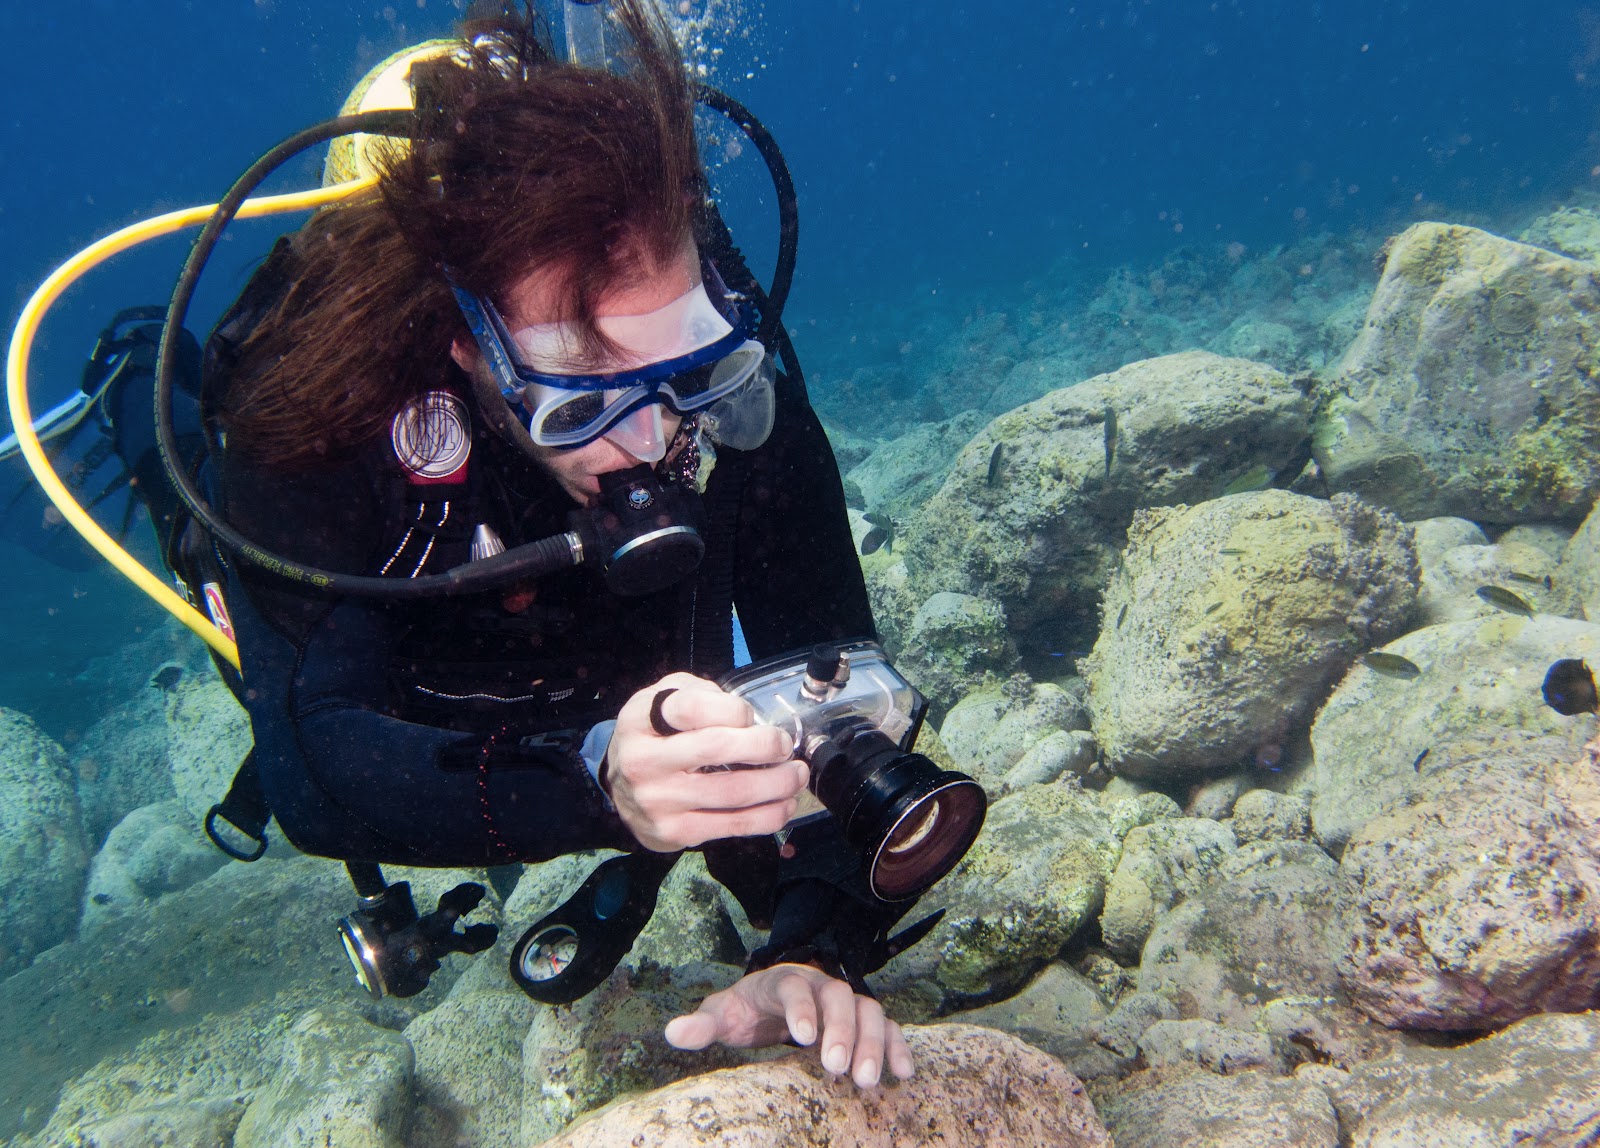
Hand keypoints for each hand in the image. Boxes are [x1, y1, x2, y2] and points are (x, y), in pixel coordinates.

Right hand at [605, 672, 804, 851]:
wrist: (620, 786)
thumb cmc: (654, 735)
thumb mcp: (664, 699)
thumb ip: (701, 695)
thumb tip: (750, 717)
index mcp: (641, 720)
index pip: (692, 708)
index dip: (732, 709)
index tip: (751, 716)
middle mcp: (643, 760)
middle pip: (717, 748)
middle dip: (764, 745)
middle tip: (784, 745)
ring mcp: (658, 800)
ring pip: (733, 791)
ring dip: (777, 783)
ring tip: (796, 775)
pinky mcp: (674, 832)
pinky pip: (732, 825)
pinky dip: (768, 816)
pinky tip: (784, 805)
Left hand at [664, 964, 912, 1088]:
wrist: (769, 1003)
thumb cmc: (745, 1010)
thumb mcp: (722, 1015)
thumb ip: (702, 1024)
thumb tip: (672, 1033)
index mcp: (782, 980)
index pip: (795, 986)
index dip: (801, 1009)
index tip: (804, 1038)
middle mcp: (820, 985)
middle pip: (839, 997)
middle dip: (842, 1031)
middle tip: (838, 1070)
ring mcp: (845, 1002)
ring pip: (868, 1011)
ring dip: (871, 1043)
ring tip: (866, 1081)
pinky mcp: (863, 1021)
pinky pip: (887, 1028)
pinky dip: (897, 1046)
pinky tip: (902, 1074)